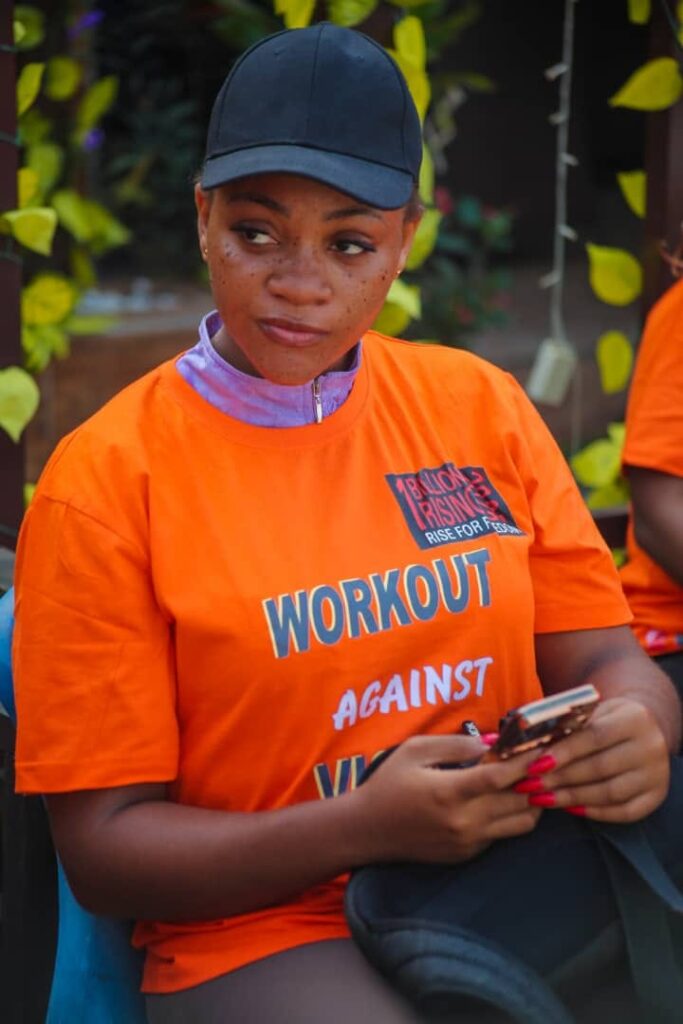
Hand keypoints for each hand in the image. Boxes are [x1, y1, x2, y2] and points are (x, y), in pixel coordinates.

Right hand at [352, 734, 541, 865]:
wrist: (368, 830)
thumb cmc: (389, 783)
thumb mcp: (414, 750)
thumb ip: (455, 744)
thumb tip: (491, 744)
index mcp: (449, 792)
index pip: (500, 777)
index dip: (525, 762)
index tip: (542, 748)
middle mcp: (463, 822)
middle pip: (520, 802)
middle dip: (537, 780)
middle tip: (545, 762)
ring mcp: (467, 842)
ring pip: (521, 824)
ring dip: (532, 802)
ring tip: (532, 781)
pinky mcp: (467, 854)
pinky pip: (502, 835)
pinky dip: (512, 816)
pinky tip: (506, 799)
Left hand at [519, 697, 669, 821]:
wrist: (644, 728)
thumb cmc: (606, 719)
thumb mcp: (592, 713)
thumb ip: (565, 727)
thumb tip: (525, 747)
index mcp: (634, 718)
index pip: (593, 737)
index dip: (562, 753)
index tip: (534, 766)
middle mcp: (651, 746)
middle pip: (599, 767)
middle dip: (560, 779)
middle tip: (530, 786)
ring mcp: (657, 774)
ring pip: (610, 792)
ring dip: (572, 798)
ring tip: (542, 799)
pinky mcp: (657, 796)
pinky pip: (625, 812)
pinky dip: (595, 812)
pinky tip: (570, 808)